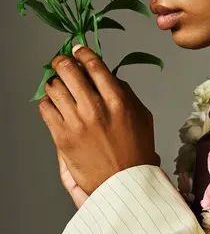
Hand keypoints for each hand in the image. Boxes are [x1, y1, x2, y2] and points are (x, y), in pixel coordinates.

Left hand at [38, 45, 160, 198]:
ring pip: (53, 87)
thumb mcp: (141, 115)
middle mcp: (95, 108)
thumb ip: (124, 92)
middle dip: (62, 61)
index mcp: (118, 100)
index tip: (77, 50)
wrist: (124, 183)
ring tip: (58, 86)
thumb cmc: (136, 150)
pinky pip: (44, 109)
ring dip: (54, 82)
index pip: (94, 65)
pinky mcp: (62, 137)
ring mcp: (76, 123)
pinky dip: (47, 102)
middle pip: (68, 70)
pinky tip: (54, 105)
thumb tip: (106, 75)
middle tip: (62, 62)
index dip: (82, 52)